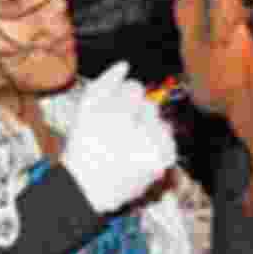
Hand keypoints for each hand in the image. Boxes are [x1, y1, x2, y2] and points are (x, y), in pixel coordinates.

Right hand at [62, 61, 176, 213]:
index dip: (123, 100)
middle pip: (150, 105)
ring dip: (149, 130)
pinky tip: (140, 154)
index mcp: (116, 112)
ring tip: (130, 146)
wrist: (87, 188)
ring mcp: (152, 147)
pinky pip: (169, 143)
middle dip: (137, 116)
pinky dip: (158, 146)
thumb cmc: (83, 146)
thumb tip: (125, 65)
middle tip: (120, 133)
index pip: (135, 88)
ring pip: (162, 123)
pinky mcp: (161, 163)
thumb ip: (104, 82)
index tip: (114, 114)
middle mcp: (137, 128)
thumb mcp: (84, 109)